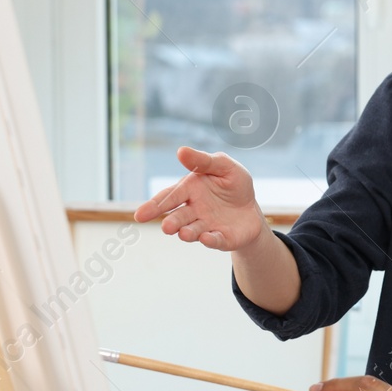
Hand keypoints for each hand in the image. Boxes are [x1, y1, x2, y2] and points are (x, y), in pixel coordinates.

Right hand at [133, 147, 263, 250]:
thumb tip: (180, 151)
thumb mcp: (223, 166)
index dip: (154, 206)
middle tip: (166, 227)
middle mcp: (193, 211)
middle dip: (171, 222)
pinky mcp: (221, 238)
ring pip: (193, 230)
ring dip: (187, 233)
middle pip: (178, 217)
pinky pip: (214, 240)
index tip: (139, 215)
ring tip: (183, 233)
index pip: (169, 197)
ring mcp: (206, 226)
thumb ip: (203, 160)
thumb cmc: (233, 184)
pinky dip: (210, 240)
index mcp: (190, 190)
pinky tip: (206, 238)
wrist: (252, 209)